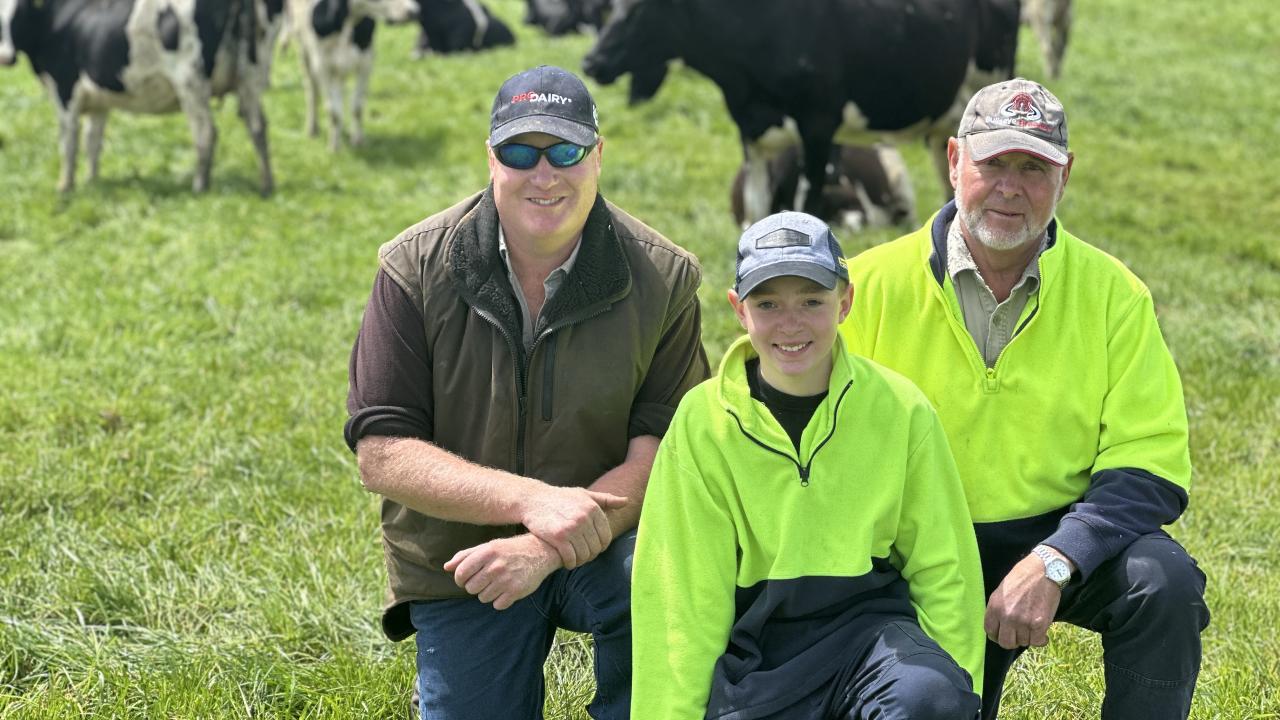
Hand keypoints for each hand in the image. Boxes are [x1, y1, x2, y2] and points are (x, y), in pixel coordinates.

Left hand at [443, 534, 558, 609]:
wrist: (540, 551)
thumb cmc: (509, 549)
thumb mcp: (487, 547)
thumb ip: (465, 556)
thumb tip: (446, 567)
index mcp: (486, 553)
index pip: (460, 574)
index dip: (460, 579)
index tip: (467, 578)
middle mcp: (495, 566)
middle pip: (470, 588)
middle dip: (475, 586)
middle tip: (485, 580)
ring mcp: (506, 580)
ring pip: (483, 598)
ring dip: (488, 593)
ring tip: (497, 583)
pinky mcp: (516, 591)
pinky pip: (497, 605)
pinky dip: (500, 600)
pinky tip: (506, 590)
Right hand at [520, 485, 627, 569]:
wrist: (533, 500)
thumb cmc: (560, 498)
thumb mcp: (584, 495)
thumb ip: (606, 499)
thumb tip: (626, 501)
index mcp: (593, 508)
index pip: (606, 537)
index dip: (600, 546)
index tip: (592, 547)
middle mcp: (584, 517)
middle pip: (596, 548)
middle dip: (590, 555)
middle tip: (582, 555)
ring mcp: (571, 528)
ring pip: (584, 555)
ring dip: (580, 561)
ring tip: (575, 558)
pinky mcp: (558, 537)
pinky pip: (571, 558)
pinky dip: (570, 563)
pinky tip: (566, 561)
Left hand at [984, 553, 1062, 649]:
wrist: (1043, 570)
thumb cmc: (1022, 577)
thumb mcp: (1001, 591)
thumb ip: (998, 609)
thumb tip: (999, 626)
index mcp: (995, 607)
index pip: (990, 631)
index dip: (997, 636)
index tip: (1003, 634)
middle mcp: (1007, 616)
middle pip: (1005, 642)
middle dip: (1012, 640)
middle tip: (1019, 634)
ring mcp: (1023, 621)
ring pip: (1023, 642)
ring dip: (1027, 637)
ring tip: (1031, 627)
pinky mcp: (1039, 624)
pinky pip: (1037, 642)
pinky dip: (1040, 640)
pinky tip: (1042, 634)